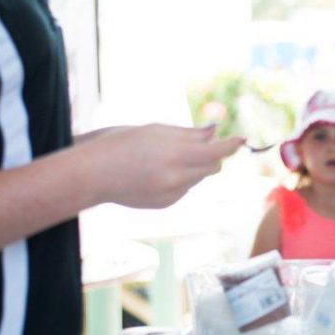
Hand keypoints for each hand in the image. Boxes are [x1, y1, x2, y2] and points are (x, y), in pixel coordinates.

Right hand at [90, 124, 241, 208]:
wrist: (91, 174)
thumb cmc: (120, 143)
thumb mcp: (155, 130)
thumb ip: (188, 134)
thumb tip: (214, 132)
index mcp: (175, 154)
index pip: (216, 152)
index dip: (231, 145)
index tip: (242, 140)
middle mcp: (176, 177)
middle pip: (212, 168)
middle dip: (212, 156)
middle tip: (199, 145)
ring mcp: (171, 194)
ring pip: (197, 178)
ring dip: (193, 167)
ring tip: (164, 158)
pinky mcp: (165, 204)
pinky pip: (184, 189)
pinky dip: (179, 180)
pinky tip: (156, 173)